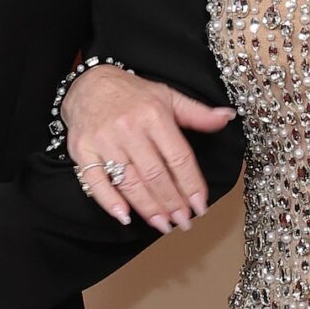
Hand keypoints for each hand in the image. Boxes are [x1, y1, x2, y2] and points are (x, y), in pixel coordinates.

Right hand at [62, 65, 234, 231]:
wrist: (88, 84)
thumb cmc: (132, 94)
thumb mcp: (167, 96)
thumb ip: (197, 113)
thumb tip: (227, 117)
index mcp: (153, 115)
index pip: (178, 158)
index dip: (191, 185)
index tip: (200, 206)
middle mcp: (129, 128)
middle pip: (155, 175)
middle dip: (172, 203)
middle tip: (183, 222)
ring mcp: (104, 141)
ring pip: (129, 182)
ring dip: (148, 208)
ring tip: (163, 224)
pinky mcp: (82, 150)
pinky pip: (95, 181)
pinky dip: (109, 201)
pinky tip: (125, 216)